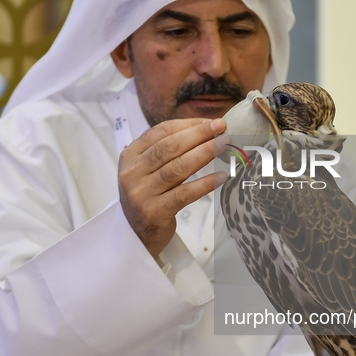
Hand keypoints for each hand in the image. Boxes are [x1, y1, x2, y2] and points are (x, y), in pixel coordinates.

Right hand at [118, 118, 228, 257]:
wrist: (135, 233)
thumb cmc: (149, 196)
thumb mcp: (147, 169)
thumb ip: (167, 150)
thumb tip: (205, 129)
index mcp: (130, 155)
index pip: (161, 132)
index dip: (189, 124)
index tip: (211, 122)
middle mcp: (133, 173)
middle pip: (170, 147)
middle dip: (199, 134)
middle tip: (222, 128)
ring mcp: (142, 193)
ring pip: (178, 168)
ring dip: (205, 153)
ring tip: (225, 145)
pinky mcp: (155, 212)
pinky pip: (185, 194)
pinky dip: (205, 184)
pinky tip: (221, 176)